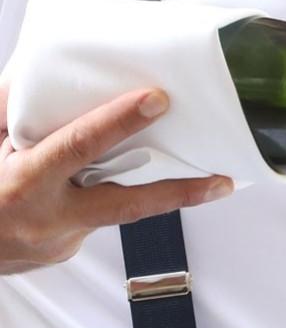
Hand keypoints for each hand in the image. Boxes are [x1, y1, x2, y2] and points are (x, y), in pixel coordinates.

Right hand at [0, 82, 232, 274]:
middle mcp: (48, 218)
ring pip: (115, 208)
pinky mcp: (65, 252)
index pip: (79, 146)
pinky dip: (102, 198)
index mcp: (24, 183)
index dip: (119, 122)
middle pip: (128, 205)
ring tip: (193, 176)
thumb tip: (34, 75)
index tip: (155, 100)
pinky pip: (94, 218)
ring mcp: (60, 242)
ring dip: (147, 190)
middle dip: (180, 193)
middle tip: (222, 182)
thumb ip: (9, 115)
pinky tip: (102, 185)